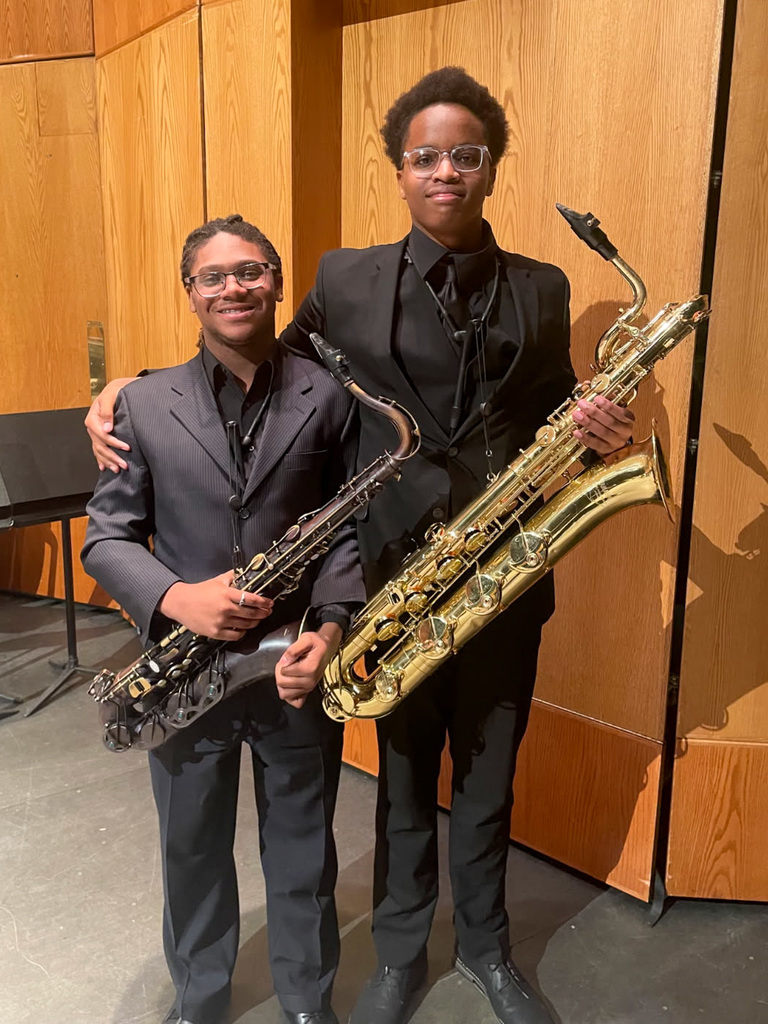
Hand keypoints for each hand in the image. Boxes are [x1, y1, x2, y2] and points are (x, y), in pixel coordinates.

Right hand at [84, 378, 136, 471]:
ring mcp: (95, 431)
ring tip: (117, 469)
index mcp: (93, 417)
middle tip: (124, 464)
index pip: (102, 434)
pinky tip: (103, 467)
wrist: (117, 388)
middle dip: (112, 456)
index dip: (114, 442)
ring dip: (107, 461)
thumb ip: (108, 412)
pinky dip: (101, 459)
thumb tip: (107, 429)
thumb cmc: (115, 390)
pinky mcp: (100, 434)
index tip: (126, 447)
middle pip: (100, 445)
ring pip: (99, 449)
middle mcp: (93, 426)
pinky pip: (98, 449)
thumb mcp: (111, 396)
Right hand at [158, 571, 272, 640]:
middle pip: (251, 613)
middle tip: (267, 611)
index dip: (264, 602)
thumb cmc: (199, 591)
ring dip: (255, 622)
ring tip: (258, 619)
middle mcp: (225, 608)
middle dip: (263, 613)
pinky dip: (242, 633)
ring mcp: (220, 622)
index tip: (270, 603)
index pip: (251, 599)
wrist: (180, 603)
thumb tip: (246, 573)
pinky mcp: (215, 632)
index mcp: (226, 594)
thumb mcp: (217, 580)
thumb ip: (233, 577)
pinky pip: (235, 635)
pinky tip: (244, 629)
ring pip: (246, 625)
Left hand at [275, 623, 340, 708]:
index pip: (283, 672)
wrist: (326, 649)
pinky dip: (290, 695)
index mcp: (309, 668)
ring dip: (283, 684)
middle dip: (279, 673)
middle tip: (286, 665)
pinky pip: (295, 702)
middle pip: (282, 684)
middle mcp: (309, 681)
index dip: (281, 664)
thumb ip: (293, 649)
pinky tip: (290, 685)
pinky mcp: (308, 692)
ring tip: (288, 674)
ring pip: (285, 694)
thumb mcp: (306, 638)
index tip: (288, 658)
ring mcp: (309, 688)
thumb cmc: (316, 643)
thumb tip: (284, 662)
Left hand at [572, 395, 634, 455]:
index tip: (597, 398)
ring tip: (577, 415)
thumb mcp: (612, 411)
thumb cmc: (612, 423)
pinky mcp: (606, 450)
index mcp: (628, 420)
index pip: (620, 412)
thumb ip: (603, 401)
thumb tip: (587, 386)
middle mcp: (624, 432)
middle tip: (582, 404)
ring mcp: (616, 442)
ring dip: (588, 423)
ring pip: (602, 432)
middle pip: (609, 422)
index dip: (608, 405)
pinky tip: (577, 431)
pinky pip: (595, 444)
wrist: (616, 443)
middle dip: (594, 412)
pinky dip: (585, 438)